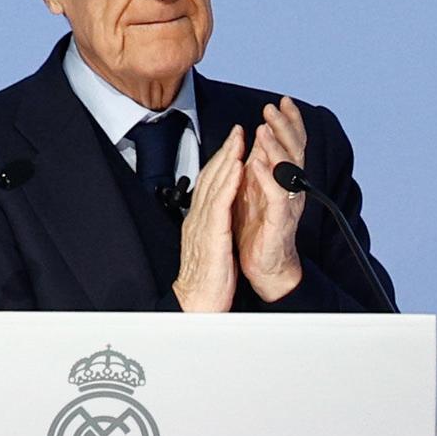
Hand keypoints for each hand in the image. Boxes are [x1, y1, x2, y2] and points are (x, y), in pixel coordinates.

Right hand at [174, 125, 244, 311]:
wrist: (197, 304)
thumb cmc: (207, 281)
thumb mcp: (211, 248)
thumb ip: (214, 229)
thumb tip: (220, 217)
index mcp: (199, 221)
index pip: (210, 185)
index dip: (222, 163)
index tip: (233, 145)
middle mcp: (198, 218)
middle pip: (211, 178)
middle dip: (225, 152)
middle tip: (237, 131)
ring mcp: (202, 224)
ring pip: (214, 184)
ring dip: (227, 159)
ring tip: (239, 139)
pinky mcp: (210, 234)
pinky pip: (220, 202)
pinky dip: (229, 182)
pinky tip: (237, 167)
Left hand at [234, 97, 306, 301]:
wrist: (264, 267)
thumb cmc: (258, 229)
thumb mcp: (256, 188)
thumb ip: (259, 164)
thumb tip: (257, 136)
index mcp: (285, 180)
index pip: (293, 144)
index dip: (290, 122)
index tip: (282, 101)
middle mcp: (292, 189)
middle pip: (294, 151)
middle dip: (284, 127)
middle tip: (271, 109)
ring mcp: (288, 204)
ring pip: (288, 170)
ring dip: (276, 147)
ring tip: (264, 129)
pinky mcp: (279, 221)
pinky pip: (277, 196)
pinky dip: (267, 178)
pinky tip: (257, 164)